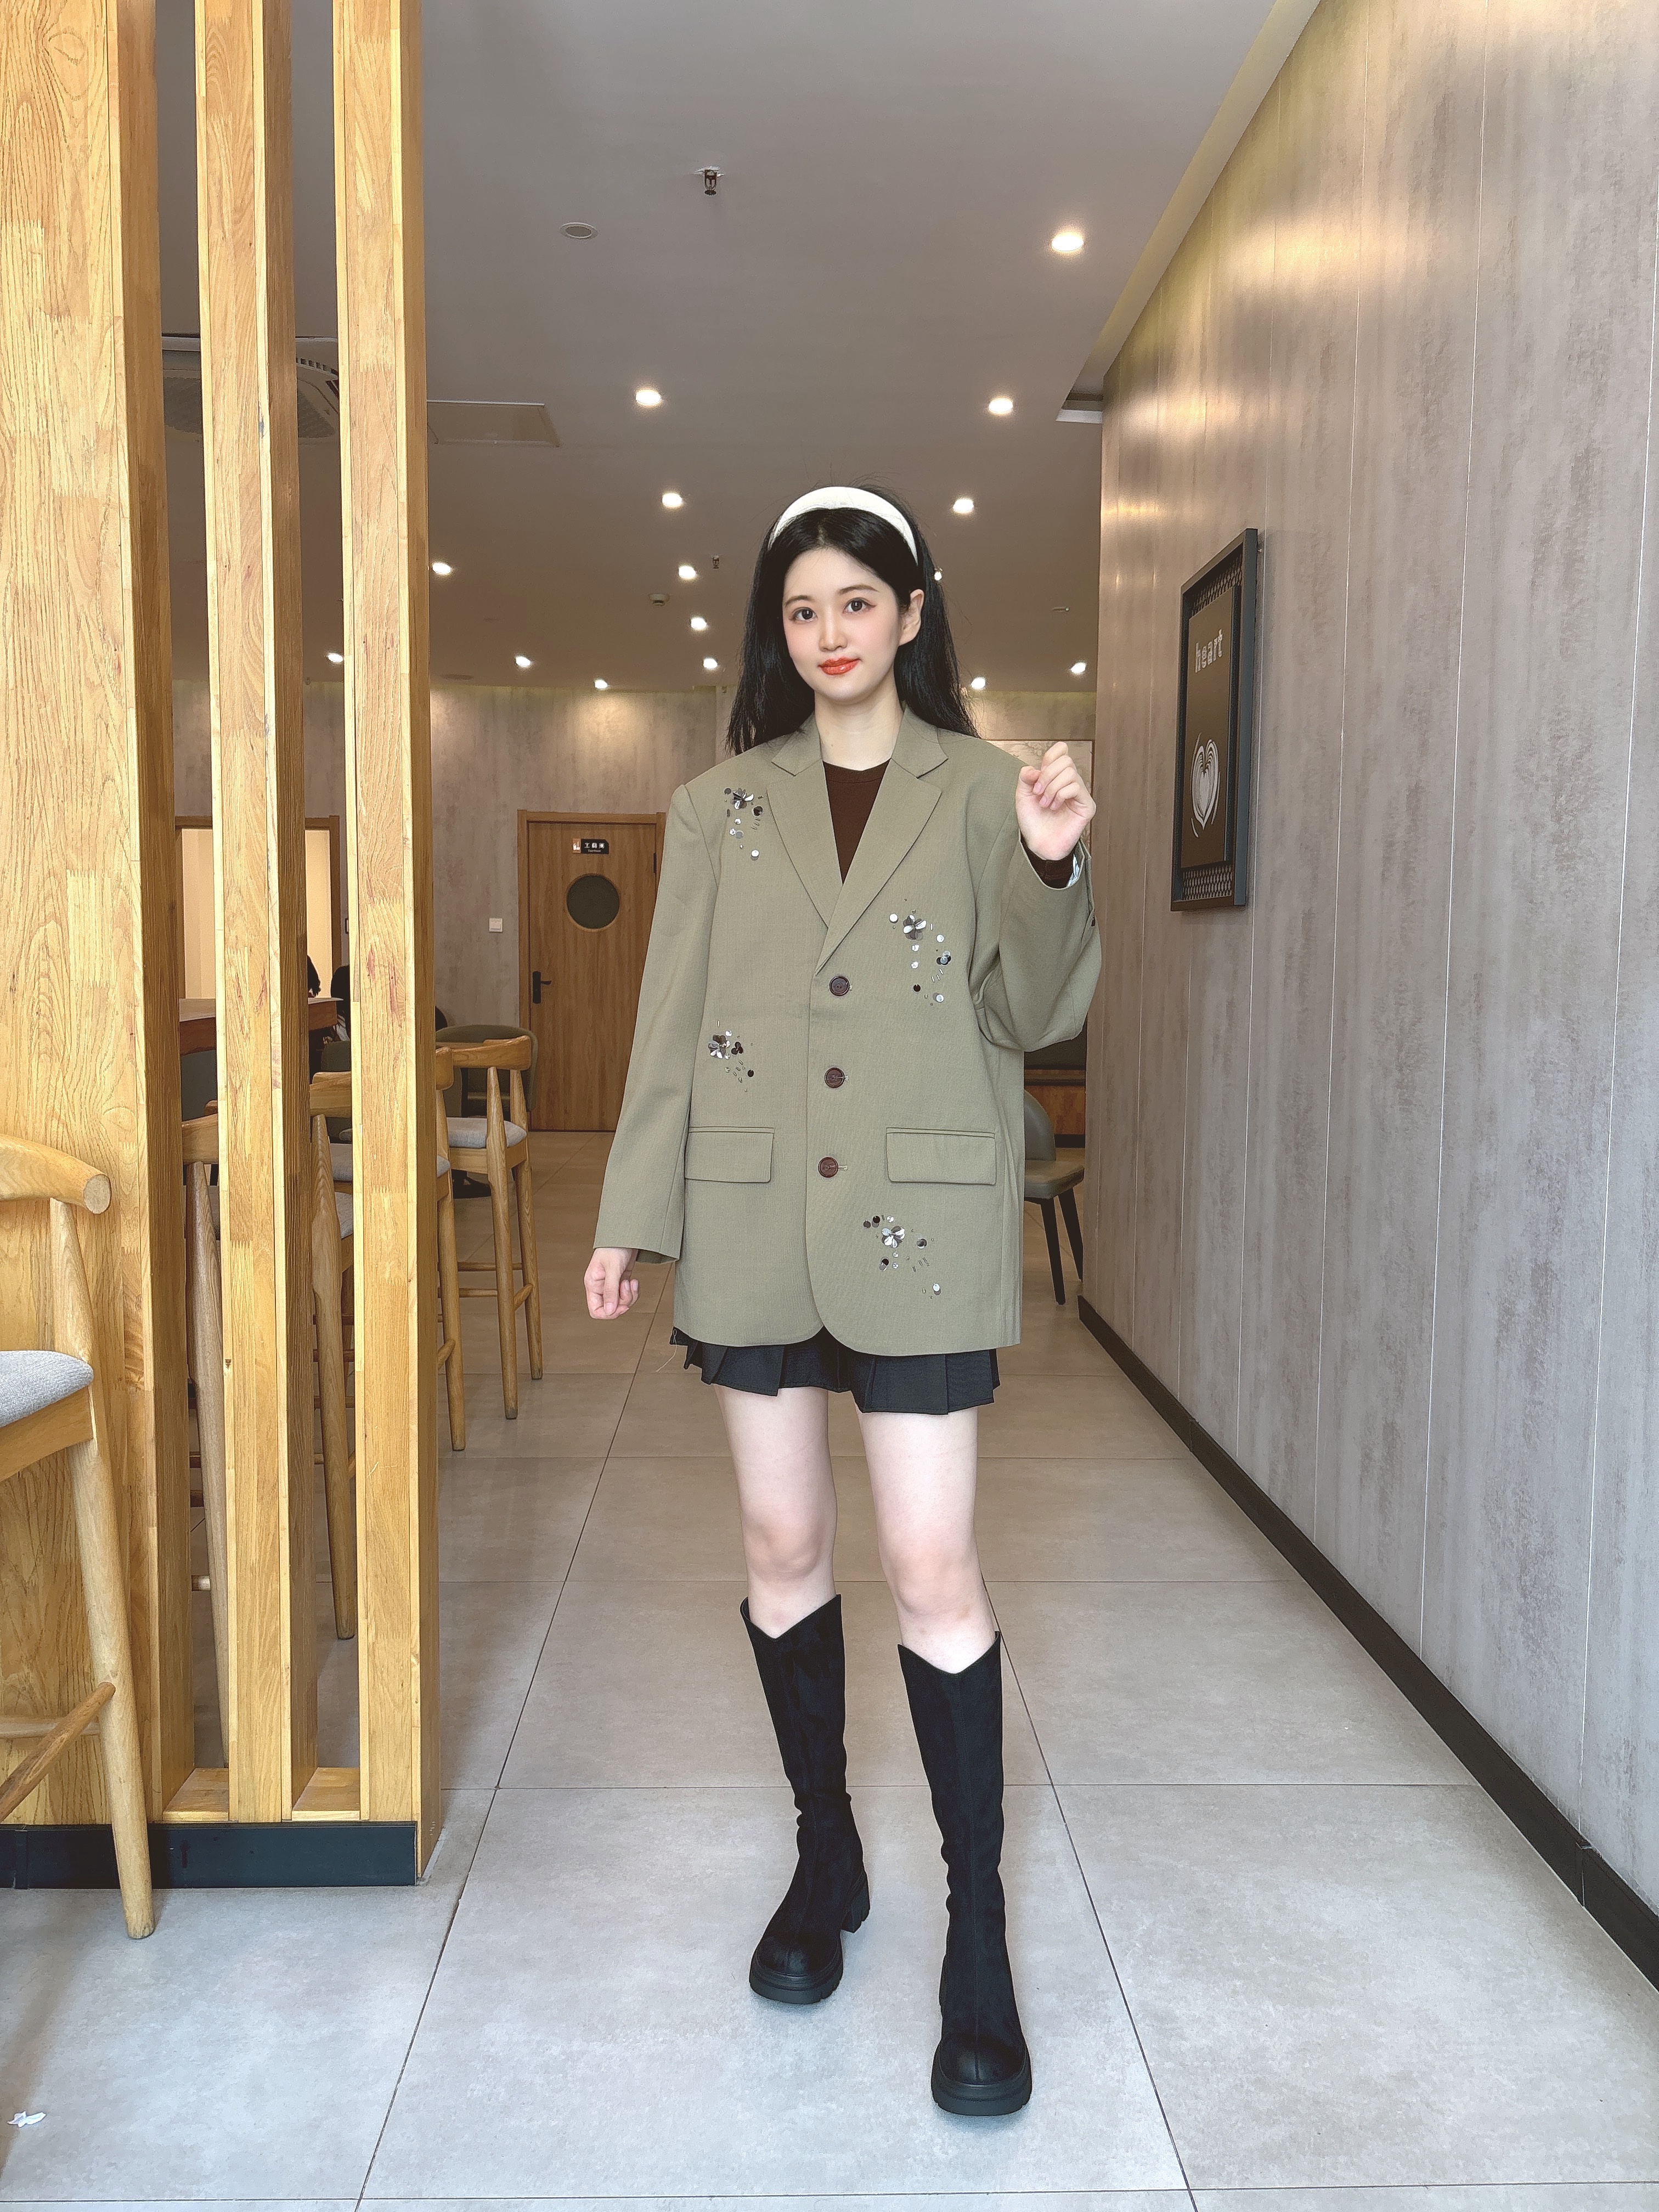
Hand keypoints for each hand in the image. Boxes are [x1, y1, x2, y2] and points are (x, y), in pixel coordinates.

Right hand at [585, 1246, 639, 1318]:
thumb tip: (609, 1311)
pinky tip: (634, 1280)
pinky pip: (627, 1295)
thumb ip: (610, 1290)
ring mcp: (612, 1285)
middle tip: (627, 1287)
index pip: (595, 1310)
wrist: (626, 1234)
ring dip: (630, 1295)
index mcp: (593, 1284)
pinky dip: (633, 1291)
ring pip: (621, 1303)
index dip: (609, 1313)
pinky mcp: (622, 1281)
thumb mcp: (613, 1268)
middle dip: (623, 1302)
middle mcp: (601, 1287)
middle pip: (611, 1308)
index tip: (621, 1306)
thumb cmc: (614, 1246)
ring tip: (632, 1281)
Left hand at [1015, 741, 1096, 861]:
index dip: (1050, 757)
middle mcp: (1070, 782)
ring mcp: (1079, 793)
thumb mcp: (1023, 795)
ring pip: (1070, 773)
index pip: (1061, 750)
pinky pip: (1076, 787)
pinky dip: (1061, 795)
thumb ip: (1026, 777)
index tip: (1038, 775)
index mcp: (1056, 776)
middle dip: (1047, 776)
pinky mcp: (1086, 805)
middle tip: (1038, 794)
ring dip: (1052, 788)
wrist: (1038, 843)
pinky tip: (1054, 807)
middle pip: (1065, 760)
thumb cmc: (1033, 821)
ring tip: (1045, 804)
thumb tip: (1036, 768)